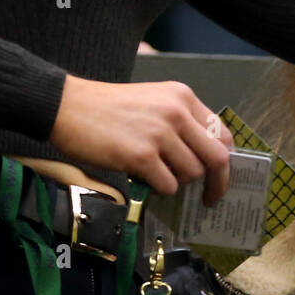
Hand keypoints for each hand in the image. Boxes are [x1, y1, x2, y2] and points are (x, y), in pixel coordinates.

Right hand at [50, 75, 233, 206]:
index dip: (225, 159)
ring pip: (192, 174)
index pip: (221, 132)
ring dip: (178, 183)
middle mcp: (176, 111)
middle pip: (216, 157)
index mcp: (181, 96)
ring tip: (157, 175)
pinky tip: (143, 178)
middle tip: (209, 198)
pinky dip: (159, 189)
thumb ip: (178, 122)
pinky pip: (168, 186)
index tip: (219, 175)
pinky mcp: (142, 155)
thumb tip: (201, 158)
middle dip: (217, 184)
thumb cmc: (107, 107)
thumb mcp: (151, 101)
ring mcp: (160, 133)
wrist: (68, 106)